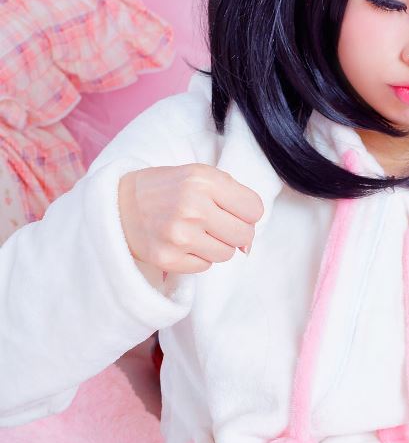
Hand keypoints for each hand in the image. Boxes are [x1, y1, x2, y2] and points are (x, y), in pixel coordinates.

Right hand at [118, 164, 263, 274]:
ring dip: (216, 245)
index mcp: (204, 181)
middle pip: (244, 235)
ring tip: (195, 232)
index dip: (247, 212)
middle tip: (215, 224)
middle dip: (235, 232)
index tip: (232, 211)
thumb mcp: (199, 175)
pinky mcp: (168, 258)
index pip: (254, 209)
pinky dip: (197, 257)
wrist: (119, 204)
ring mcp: (180, 236)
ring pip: (226, 254)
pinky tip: (181, 243)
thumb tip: (249, 242)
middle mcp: (193, 207)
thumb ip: (232, 198)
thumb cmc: (166, 189)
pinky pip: (204, 266)